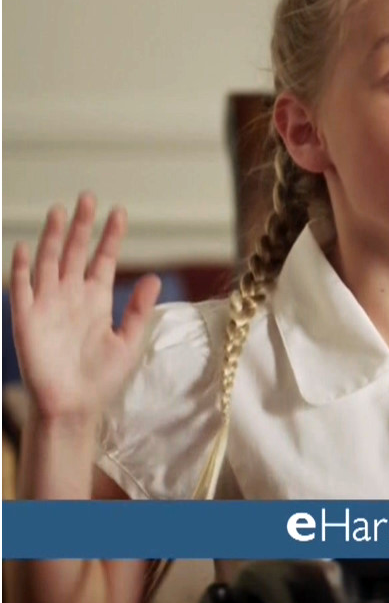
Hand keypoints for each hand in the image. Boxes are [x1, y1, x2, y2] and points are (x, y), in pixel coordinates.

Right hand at [9, 192, 160, 420]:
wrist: (74, 405)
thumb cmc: (101, 378)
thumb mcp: (128, 341)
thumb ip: (138, 309)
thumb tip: (153, 277)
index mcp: (96, 300)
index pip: (103, 260)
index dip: (110, 236)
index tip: (119, 212)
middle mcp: (71, 297)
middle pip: (76, 253)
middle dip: (83, 226)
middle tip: (89, 197)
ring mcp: (48, 305)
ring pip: (49, 262)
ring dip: (54, 237)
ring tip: (61, 210)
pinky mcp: (27, 318)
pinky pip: (21, 288)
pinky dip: (21, 268)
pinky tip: (25, 247)